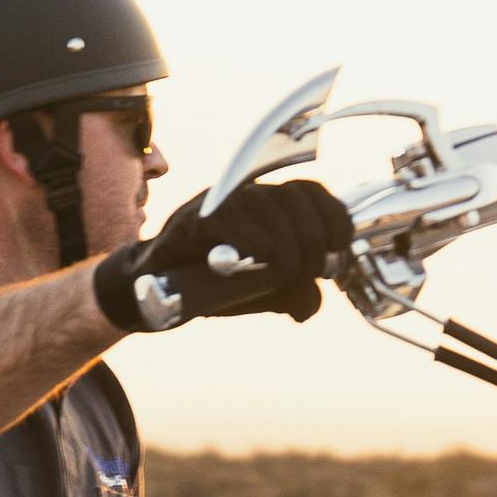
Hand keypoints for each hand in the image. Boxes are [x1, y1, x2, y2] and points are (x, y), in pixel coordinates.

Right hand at [93, 177, 350, 331]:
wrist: (158, 289)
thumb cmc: (214, 282)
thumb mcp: (264, 293)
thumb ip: (294, 294)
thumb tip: (309, 305)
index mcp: (271, 203)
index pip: (314, 193)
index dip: (335, 219)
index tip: (337, 251)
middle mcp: (248, 192)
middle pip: (296, 199)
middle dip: (312, 242)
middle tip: (309, 272)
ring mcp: (220, 200)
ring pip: (268, 206)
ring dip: (284, 247)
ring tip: (278, 272)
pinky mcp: (195, 215)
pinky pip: (232, 217)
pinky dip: (250, 241)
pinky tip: (253, 259)